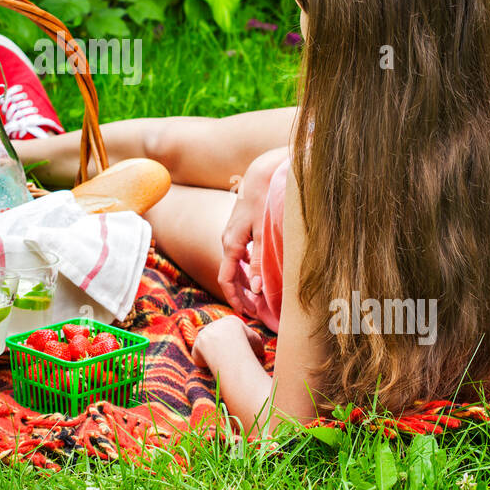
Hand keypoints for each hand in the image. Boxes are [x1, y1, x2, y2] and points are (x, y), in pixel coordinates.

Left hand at [192, 314, 264, 370]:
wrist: (227, 343)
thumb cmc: (244, 341)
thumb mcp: (256, 340)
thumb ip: (256, 345)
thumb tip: (260, 353)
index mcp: (229, 321)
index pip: (232, 330)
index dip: (236, 342)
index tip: (239, 351)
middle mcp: (214, 325)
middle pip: (218, 338)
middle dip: (222, 348)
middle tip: (230, 360)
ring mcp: (204, 335)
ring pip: (207, 347)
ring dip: (212, 355)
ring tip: (221, 365)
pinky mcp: (197, 346)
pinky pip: (200, 356)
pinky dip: (205, 362)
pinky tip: (212, 367)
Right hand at [217, 156, 277, 316]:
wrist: (261, 176)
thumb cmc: (263, 201)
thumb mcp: (263, 234)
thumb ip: (259, 262)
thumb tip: (255, 288)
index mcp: (230, 244)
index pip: (226, 279)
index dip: (235, 299)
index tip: (246, 314)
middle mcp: (227, 241)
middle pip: (230, 275)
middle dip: (241, 294)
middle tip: (257, 311)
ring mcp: (232, 235)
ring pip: (235, 266)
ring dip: (245, 282)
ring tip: (260, 296)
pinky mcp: (240, 230)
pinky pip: (239, 256)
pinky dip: (247, 268)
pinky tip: (260, 273)